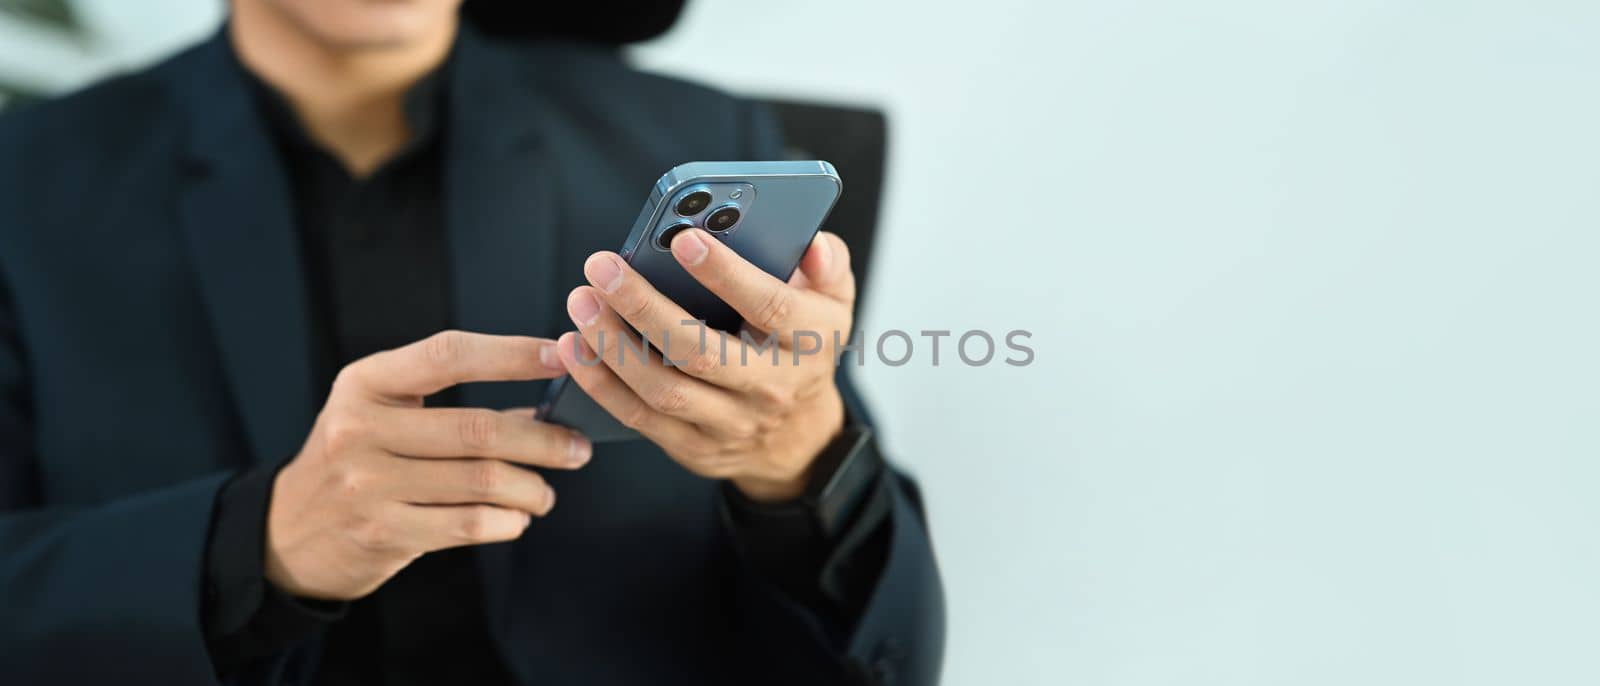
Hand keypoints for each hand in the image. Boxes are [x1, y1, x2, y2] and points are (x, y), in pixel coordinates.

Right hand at [266, 331, 589, 599]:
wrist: (291, 530)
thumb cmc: (357, 459)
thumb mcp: (381, 411)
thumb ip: (449, 401)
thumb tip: (545, 401)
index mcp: (366, 383)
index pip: (448, 355)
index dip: (510, 354)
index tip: (560, 356)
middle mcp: (361, 429)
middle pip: (479, 428)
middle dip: (544, 439)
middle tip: (578, 447)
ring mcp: (368, 484)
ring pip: (482, 481)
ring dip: (532, 487)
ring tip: (546, 492)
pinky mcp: (382, 532)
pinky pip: (469, 524)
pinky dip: (508, 521)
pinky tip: (517, 517)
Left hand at [555, 229, 855, 501]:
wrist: (798, 438)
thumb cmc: (803, 349)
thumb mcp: (833, 304)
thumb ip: (828, 266)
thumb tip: (812, 244)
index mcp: (808, 342)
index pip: (770, 306)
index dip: (727, 274)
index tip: (685, 239)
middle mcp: (770, 387)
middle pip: (702, 352)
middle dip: (645, 306)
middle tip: (604, 267)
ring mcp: (730, 423)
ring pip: (664, 389)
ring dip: (614, 345)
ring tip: (581, 301)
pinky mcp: (693, 447)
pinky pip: (640, 418)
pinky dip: (602, 383)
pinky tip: (576, 346)